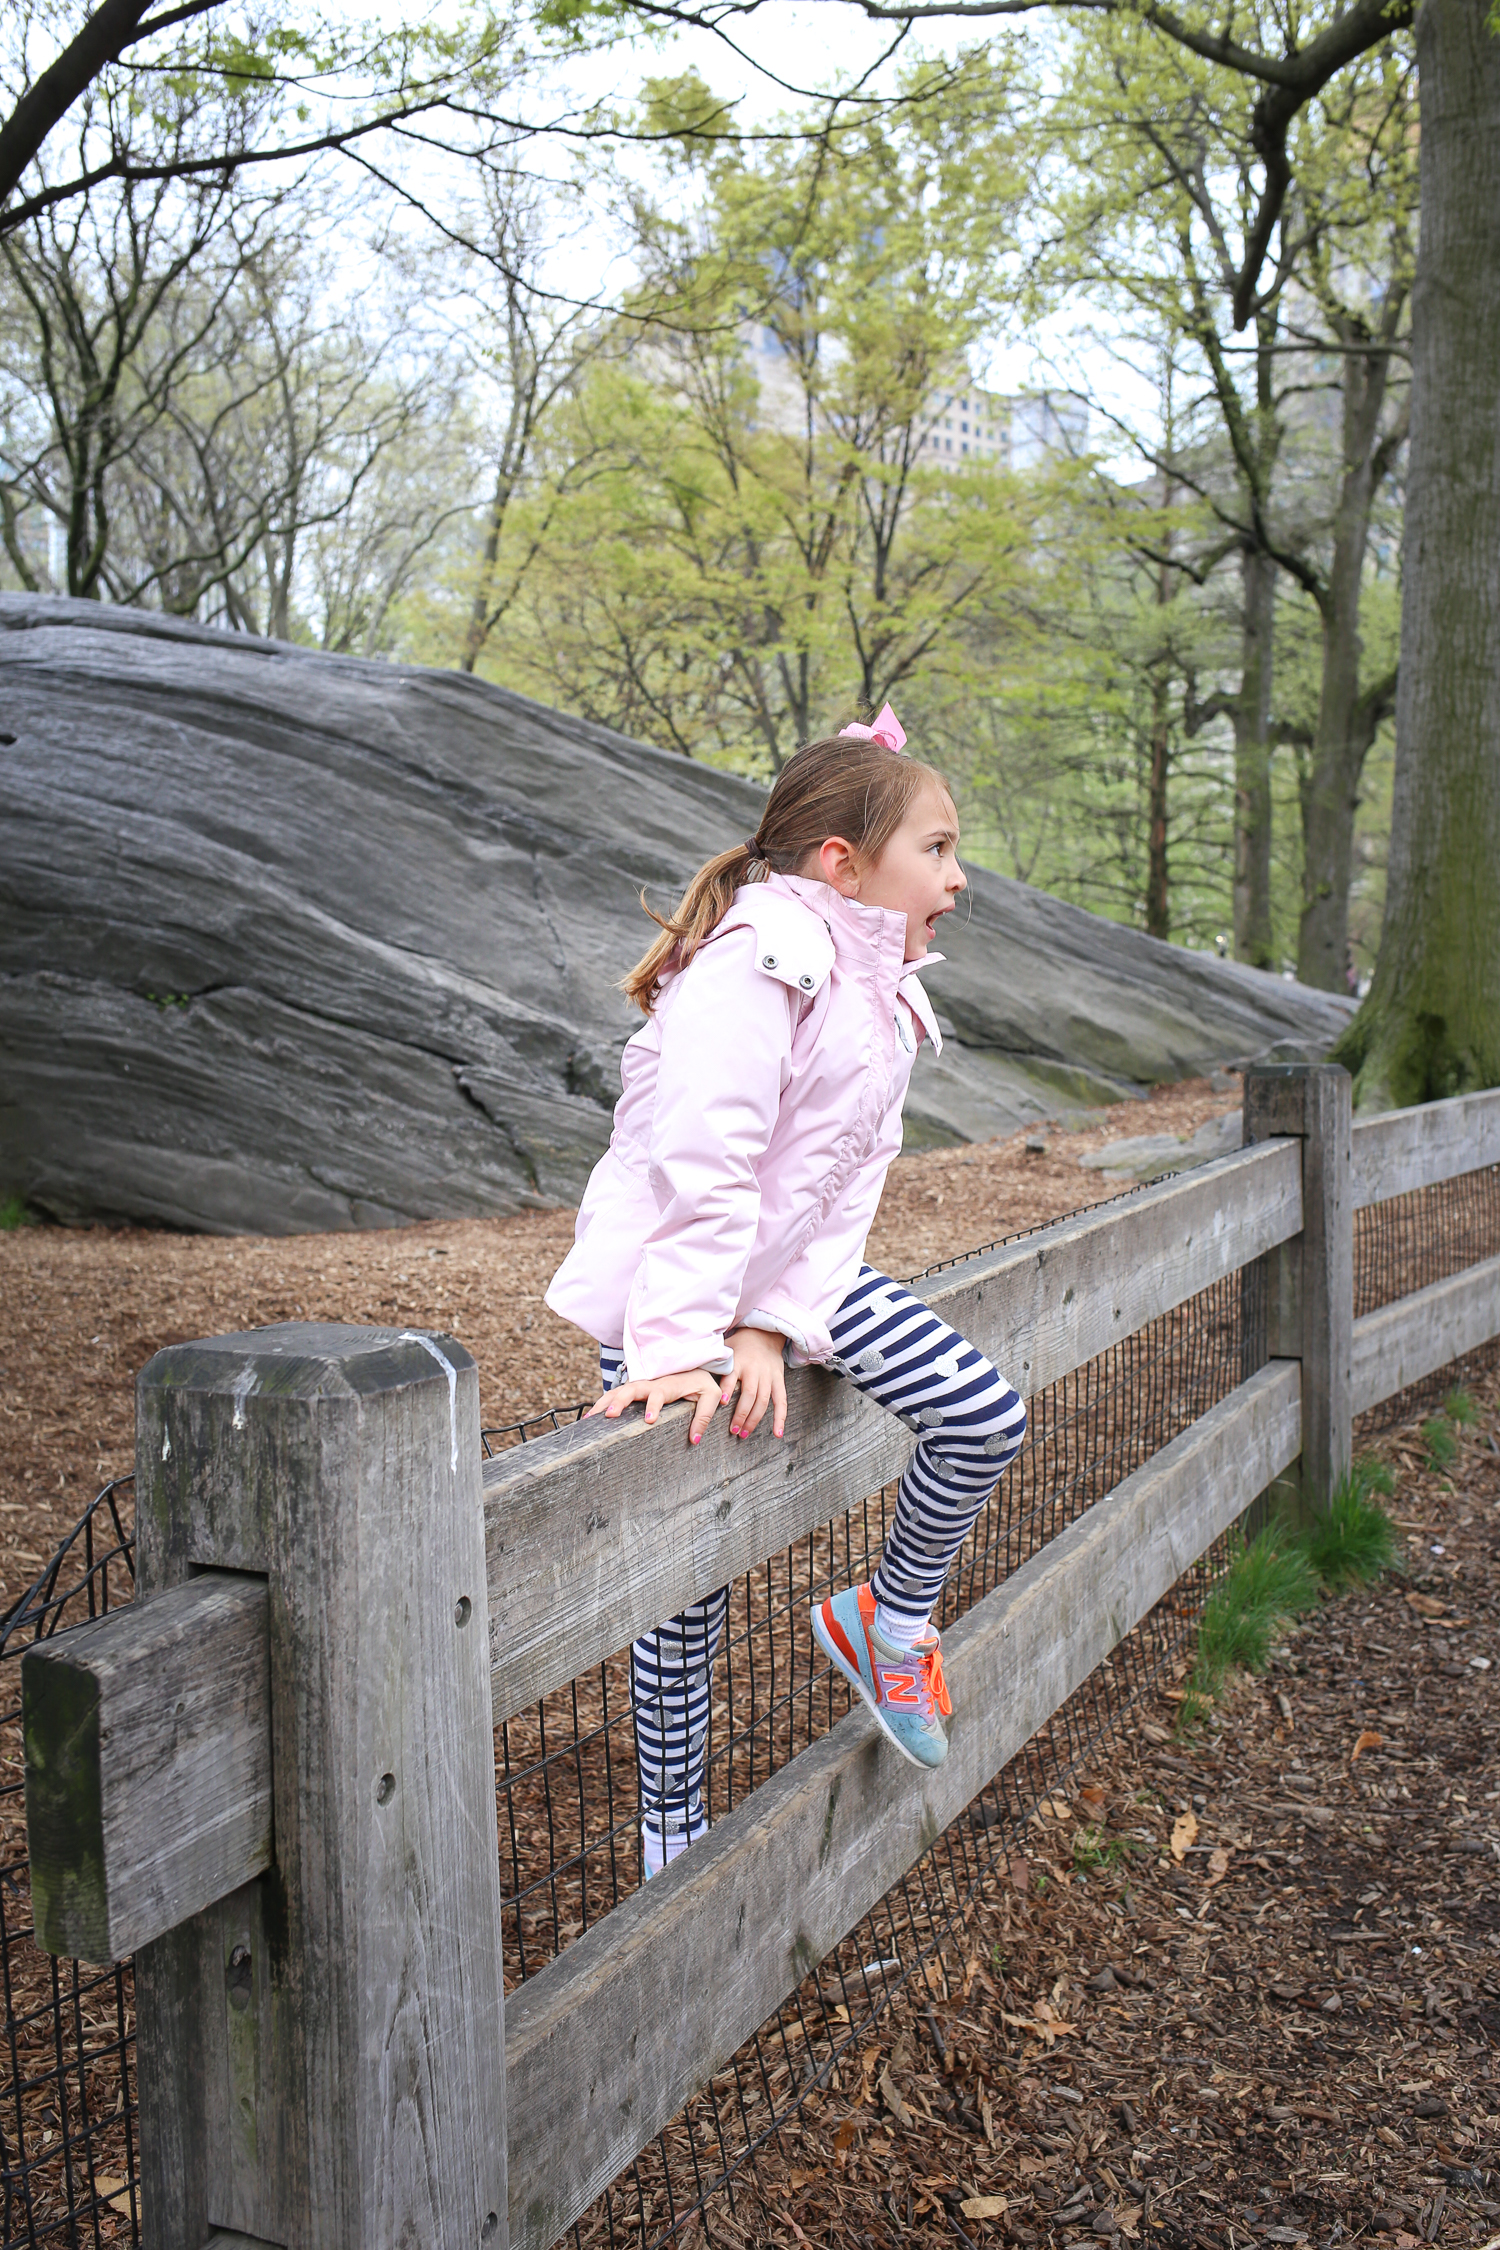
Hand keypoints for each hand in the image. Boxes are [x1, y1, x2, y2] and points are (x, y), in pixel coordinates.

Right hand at [585, 1366, 724, 1444]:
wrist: (696, 1364)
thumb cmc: (703, 1381)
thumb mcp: (712, 1395)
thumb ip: (704, 1416)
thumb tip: (694, 1439)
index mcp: (670, 1385)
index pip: (658, 1393)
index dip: (653, 1405)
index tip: (649, 1420)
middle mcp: (653, 1383)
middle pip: (632, 1389)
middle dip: (619, 1401)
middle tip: (609, 1416)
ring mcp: (642, 1385)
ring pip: (620, 1391)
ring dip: (605, 1402)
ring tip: (590, 1418)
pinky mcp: (637, 1389)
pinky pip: (617, 1394)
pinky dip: (604, 1402)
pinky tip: (592, 1416)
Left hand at [723, 1327, 787, 1440]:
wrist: (764, 1333)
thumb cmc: (740, 1345)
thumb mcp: (725, 1348)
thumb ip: (714, 1362)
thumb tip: (691, 1369)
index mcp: (739, 1361)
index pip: (732, 1376)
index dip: (727, 1388)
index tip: (721, 1402)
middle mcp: (754, 1369)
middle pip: (749, 1394)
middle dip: (741, 1414)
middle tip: (733, 1430)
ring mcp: (768, 1376)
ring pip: (763, 1400)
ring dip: (754, 1419)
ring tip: (744, 1434)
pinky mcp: (778, 1380)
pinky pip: (781, 1401)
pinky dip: (780, 1418)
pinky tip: (777, 1433)